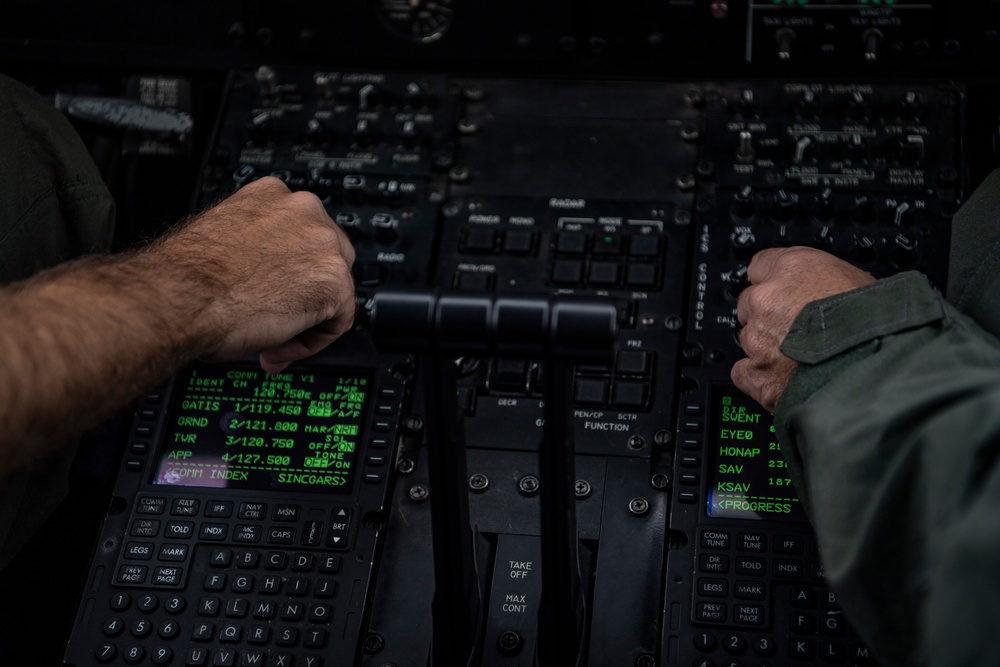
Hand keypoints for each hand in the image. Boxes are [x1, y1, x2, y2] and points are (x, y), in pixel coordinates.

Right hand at [154, 177, 356, 371]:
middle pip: (328, 257)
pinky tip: (280, 347)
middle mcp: (302, 209)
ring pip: (335, 289)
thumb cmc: (185, 279)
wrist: (179, 299)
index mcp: (271, 195)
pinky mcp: (333, 277)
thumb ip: (255, 250)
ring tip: (273, 339)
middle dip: (305, 295)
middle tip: (276, 322)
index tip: (271, 295)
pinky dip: (314, 340)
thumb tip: (267, 278)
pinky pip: (340, 319)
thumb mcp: (225, 244)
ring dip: (308, 319)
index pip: (302, 235)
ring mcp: (321, 240)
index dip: (289, 274)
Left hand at [731, 246, 874, 410]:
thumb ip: (820, 282)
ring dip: (766, 347)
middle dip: (768, 316)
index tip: (781, 294)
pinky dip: (759, 377)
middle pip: (749, 304)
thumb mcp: (856, 280)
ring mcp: (758, 338)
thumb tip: (819, 291)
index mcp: (792, 267)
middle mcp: (767, 299)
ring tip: (800, 357)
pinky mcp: (758, 374)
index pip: (760, 266)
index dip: (774, 284)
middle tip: (796, 330)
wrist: (883, 365)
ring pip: (748, 338)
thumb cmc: (880, 324)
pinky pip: (743, 373)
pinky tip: (781, 379)